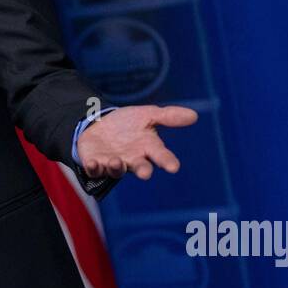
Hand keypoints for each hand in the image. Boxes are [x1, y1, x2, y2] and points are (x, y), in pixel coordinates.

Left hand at [75, 104, 198, 179]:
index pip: (161, 155)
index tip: (174, 167)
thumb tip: (194, 115)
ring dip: (116, 167)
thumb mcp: (147, 115)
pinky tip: (92, 163)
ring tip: (115, 161)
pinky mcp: (95, 164)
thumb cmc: (127, 123)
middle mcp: (132, 159)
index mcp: (147, 148)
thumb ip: (168, 116)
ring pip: (116, 170)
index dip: (167, 161)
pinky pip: (94, 170)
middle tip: (145, 173)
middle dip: (143, 170)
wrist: (99, 124)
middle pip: (140, 167)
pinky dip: (93, 168)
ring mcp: (113, 163)